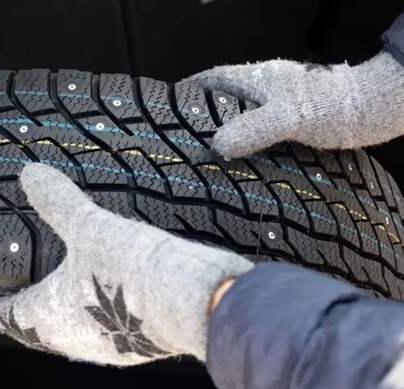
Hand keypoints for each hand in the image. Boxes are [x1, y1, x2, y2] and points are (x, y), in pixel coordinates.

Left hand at [0, 163, 253, 365]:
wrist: (192, 302)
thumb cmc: (130, 267)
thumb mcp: (89, 226)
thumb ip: (58, 201)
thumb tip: (29, 173)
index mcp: (49, 314)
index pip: (12, 317)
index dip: (0, 311)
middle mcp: (72, 339)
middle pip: (41, 331)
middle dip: (31, 315)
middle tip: (27, 300)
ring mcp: (106, 347)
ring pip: (75, 336)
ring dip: (65, 320)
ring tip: (66, 302)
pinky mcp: (136, 346)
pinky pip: (106, 336)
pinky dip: (99, 321)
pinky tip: (111, 305)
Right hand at [188, 51, 403, 158]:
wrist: (369, 111)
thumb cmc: (328, 107)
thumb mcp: (287, 118)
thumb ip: (252, 129)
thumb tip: (216, 147)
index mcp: (252, 79)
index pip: (207, 81)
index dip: (183, 94)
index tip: (162, 114)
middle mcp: (257, 91)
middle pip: (216, 102)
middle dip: (196, 120)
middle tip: (176, 146)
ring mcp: (270, 108)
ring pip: (234, 120)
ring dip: (218, 136)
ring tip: (197, 160)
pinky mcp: (282, 125)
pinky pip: (251, 135)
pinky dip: (238, 148)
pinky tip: (232, 166)